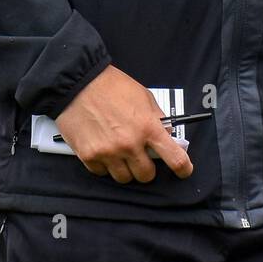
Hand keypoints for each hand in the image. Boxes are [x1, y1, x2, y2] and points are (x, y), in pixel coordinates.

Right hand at [54, 65, 193, 184]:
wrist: (79, 83)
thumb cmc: (111, 86)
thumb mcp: (144, 97)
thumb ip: (157, 118)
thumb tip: (166, 135)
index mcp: (148, 127)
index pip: (174, 158)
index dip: (183, 168)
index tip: (183, 171)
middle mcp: (130, 144)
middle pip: (146, 175)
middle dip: (146, 167)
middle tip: (140, 156)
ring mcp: (109, 153)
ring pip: (124, 178)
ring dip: (125, 168)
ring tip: (118, 151)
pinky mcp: (89, 156)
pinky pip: (102, 173)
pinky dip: (105, 165)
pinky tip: (103, 148)